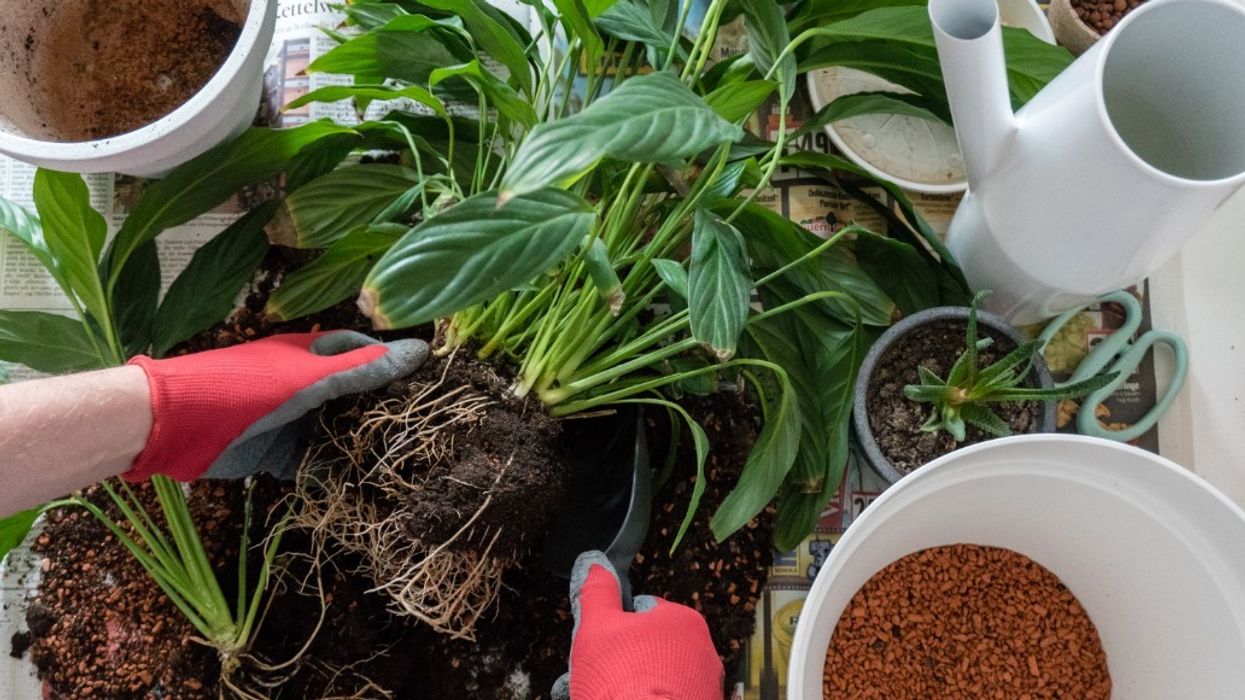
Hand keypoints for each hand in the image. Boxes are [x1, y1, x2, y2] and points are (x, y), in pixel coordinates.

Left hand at [126, 331, 428, 481]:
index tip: (425, 381)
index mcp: (309, 355)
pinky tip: (360, 485)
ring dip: (359, 444)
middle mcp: (301, 384)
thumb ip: (362, 370)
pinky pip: (312, 462)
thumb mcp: (309, 379)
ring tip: (401, 460)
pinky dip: (332, 472)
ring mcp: (288, 420)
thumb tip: (420, 353)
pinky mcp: (275, 454)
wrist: (172, 425)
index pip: (360, 351)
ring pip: (334, 430)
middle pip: (350, 395)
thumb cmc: (242, 388)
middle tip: (422, 427)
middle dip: (380, 410)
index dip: (389, 362)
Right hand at [553, 551, 723, 699]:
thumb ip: (596, 593)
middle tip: (604, 682)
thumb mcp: (596, 627)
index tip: (604, 652)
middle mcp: (704, 650)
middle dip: (628, 664)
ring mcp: (708, 687)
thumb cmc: (622, 677)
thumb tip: (594, 563)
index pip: (643, 614)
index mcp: (683, 620)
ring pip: (662, 681)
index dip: (617, 632)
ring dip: (639, 689)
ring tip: (613, 699)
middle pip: (653, 650)